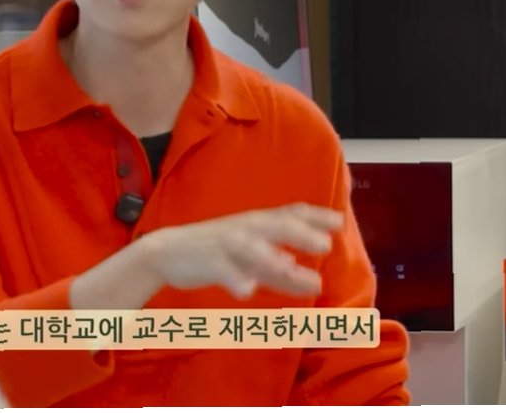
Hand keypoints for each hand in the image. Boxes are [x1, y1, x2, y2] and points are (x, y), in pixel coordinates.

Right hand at [135, 203, 343, 298]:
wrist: (166, 252)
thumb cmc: (212, 252)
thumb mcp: (248, 258)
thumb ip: (276, 268)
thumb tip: (305, 274)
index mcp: (255, 224)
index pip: (289, 214)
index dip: (314, 216)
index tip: (338, 221)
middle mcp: (244, 230)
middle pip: (275, 226)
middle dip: (300, 234)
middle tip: (326, 245)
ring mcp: (225, 244)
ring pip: (251, 249)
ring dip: (271, 258)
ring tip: (291, 270)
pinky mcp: (207, 261)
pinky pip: (223, 270)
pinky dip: (235, 279)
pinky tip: (246, 291)